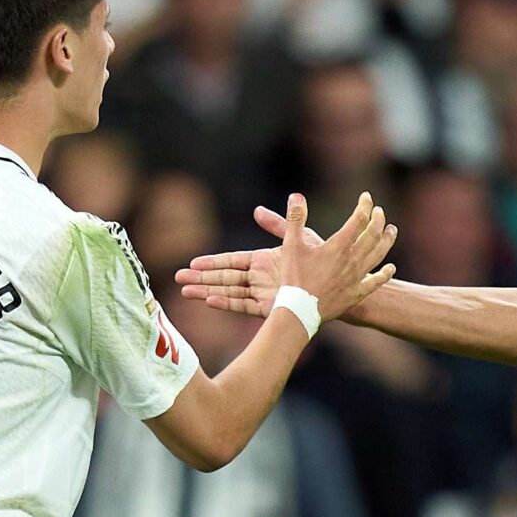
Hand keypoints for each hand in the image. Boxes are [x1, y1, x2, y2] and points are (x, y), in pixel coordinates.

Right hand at [177, 199, 325, 315]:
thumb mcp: (298, 240)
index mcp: (263, 262)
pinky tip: (210, 301)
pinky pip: (245, 305)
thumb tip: (257, 209)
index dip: (212, 262)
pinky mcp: (270, 307)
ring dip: (207, 291)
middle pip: (225, 278)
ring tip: (186, 292)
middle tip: (178, 279)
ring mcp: (263, 294)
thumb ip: (279, 225)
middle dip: (201, 278)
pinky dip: (228, 303)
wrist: (339, 285)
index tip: (192, 263)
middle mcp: (260, 279)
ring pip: (230, 292)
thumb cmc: (321, 262)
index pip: (231, 262)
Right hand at [269, 191, 396, 323]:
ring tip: (392, 230)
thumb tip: (297, 196)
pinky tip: (391, 268)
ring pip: (379, 254)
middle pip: (373, 234)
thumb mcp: (291, 245)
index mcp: (339, 245)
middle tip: (379, 211)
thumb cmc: (294, 277)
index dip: (364, 206)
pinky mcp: (357, 293)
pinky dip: (386, 273)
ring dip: (387, 240)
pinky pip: (376, 281)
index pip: (359, 219)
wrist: (300, 310)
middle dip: (378, 219)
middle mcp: (352, 259)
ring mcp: (357, 277)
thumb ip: (295, 219)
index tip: (366, 197)